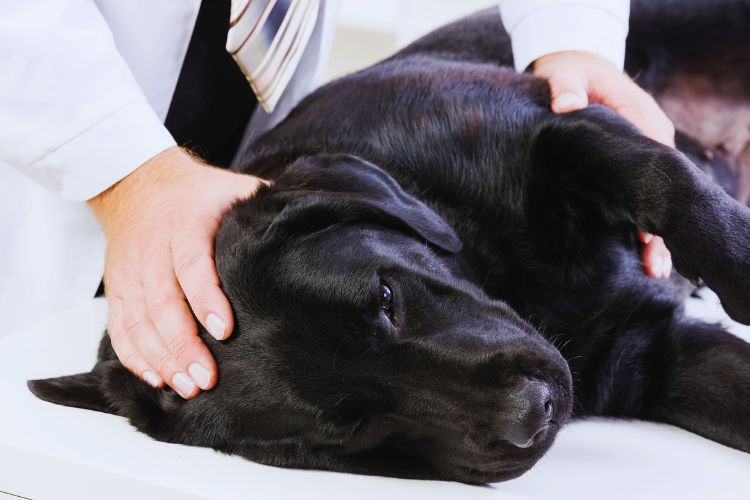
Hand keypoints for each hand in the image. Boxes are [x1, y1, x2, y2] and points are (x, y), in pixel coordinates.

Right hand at [88, 146, 265, 397]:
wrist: (136, 184)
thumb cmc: (197, 193)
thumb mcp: (232, 188)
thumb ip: (265, 204)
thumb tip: (308, 216)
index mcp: (185, 225)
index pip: (192, 264)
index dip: (206, 298)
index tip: (225, 330)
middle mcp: (153, 251)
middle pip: (162, 303)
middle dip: (183, 344)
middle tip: (207, 378)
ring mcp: (130, 272)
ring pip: (138, 321)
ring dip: (161, 357)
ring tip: (187, 387)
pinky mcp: (117, 288)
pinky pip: (120, 326)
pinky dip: (134, 356)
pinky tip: (157, 379)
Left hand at [533, 50, 674, 278]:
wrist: (575, 65)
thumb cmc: (570, 73)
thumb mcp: (564, 75)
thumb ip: (565, 88)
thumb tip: (564, 104)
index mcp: (643, 120)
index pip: (656, 167)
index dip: (653, 202)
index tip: (649, 234)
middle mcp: (652, 140)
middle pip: (662, 191)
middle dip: (660, 229)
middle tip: (656, 268)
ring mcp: (644, 155)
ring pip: (655, 200)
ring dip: (655, 234)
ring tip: (654, 273)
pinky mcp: (631, 165)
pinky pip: (641, 197)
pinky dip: (643, 223)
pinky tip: (639, 254)